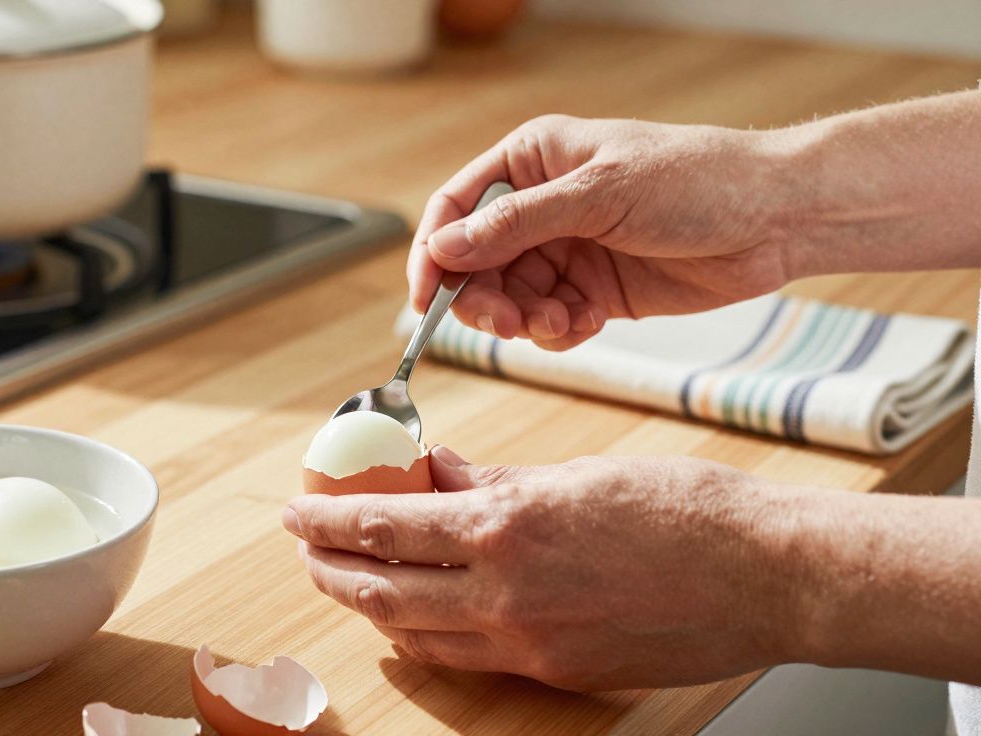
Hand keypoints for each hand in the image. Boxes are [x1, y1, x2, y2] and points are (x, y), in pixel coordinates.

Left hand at [281, 448, 817, 689]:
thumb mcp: (576, 473)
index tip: (294, 513)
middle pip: (382, 589)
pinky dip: (427, 633)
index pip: (384, 526)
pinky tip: (420, 613)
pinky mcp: (555, 672)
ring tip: (350, 581)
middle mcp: (504, 593)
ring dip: (370, 606)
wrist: (765, 577)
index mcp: (506, 525)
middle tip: (307, 552)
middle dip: (330, 570)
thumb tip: (439, 470)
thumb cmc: (684, 510)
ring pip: (416, 633)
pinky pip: (467, 656)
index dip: (325, 522)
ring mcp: (527, 643)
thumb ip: (495, 478)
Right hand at [408, 116, 800, 349]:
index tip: (425, 298)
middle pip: (476, 263)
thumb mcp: (598, 195)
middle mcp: (541, 206)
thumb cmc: (695, 181)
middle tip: (506, 323)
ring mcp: (566, 251)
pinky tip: (584, 324)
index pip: (457, 208)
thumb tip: (444, 248)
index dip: (434, 253)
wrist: (775, 219)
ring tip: (560, 322)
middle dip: (483, 298)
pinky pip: (548, 322)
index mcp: (533, 161)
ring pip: (510, 299)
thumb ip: (516, 225)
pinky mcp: (592, 292)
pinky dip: (557, 332)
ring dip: (524, 320)